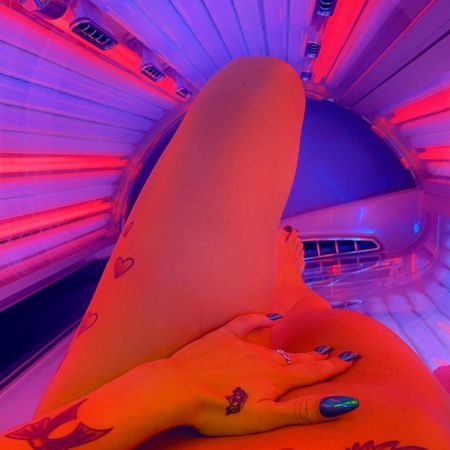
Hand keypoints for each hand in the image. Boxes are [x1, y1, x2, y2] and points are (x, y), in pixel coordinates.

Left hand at [170, 313, 358, 435]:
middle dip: (316, 357)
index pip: (311, 371)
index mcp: (274, 378)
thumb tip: (342, 402)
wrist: (179, 388)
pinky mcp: (222, 336)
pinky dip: (257, 319)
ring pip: (274, 344)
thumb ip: (302, 410)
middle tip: (333, 352)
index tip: (349, 359)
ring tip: (307, 345)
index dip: (331, 368)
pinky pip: (245, 323)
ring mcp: (242, 344)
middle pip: (295, 358)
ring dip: (292, 346)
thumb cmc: (220, 410)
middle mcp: (262, 357)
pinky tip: (267, 316)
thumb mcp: (265, 417)